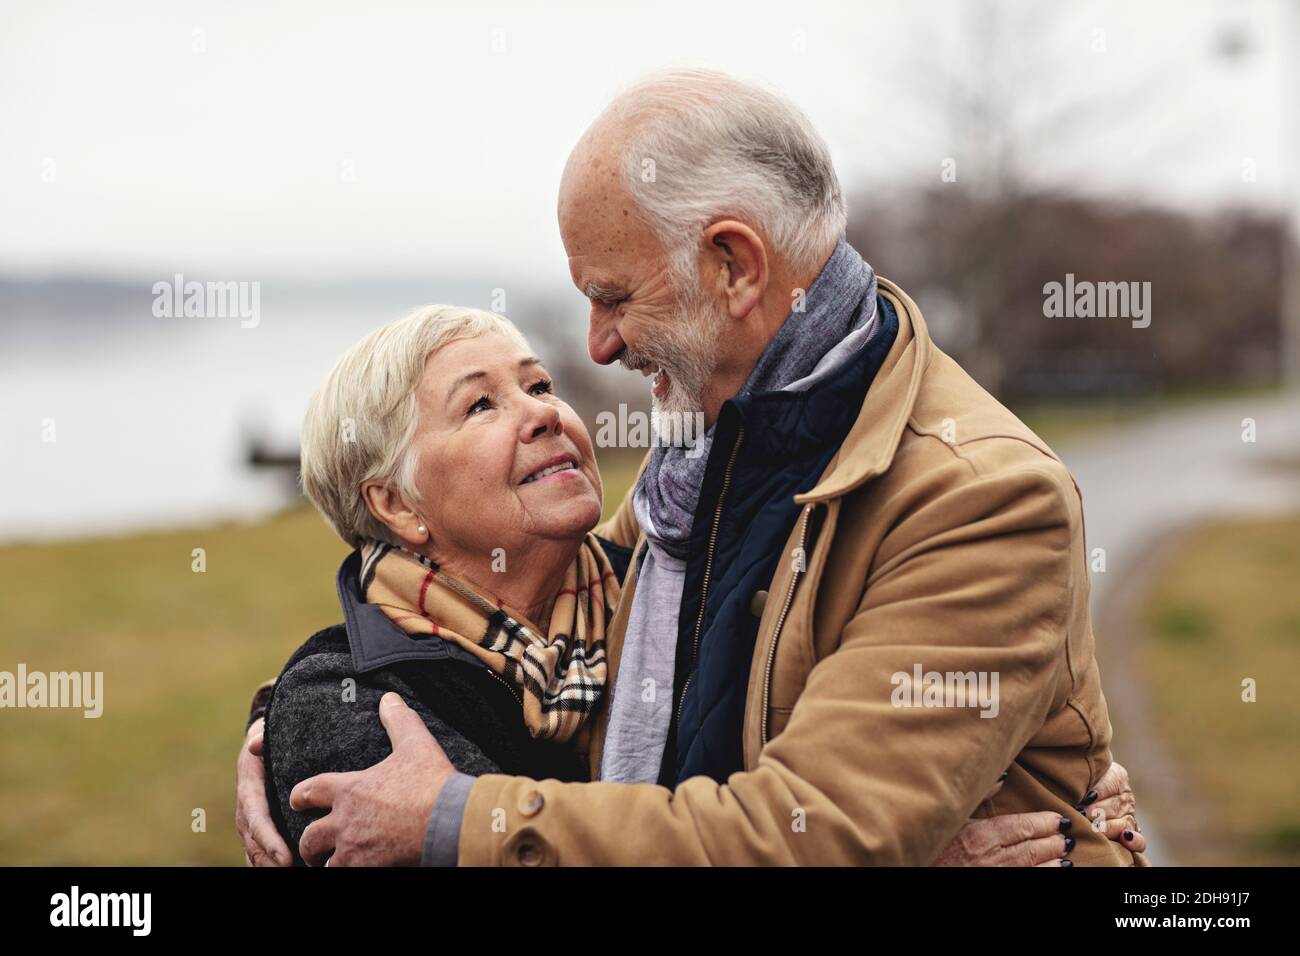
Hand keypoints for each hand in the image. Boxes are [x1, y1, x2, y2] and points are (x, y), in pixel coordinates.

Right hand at [235, 718, 291, 866]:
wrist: (259, 746)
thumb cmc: (268, 741)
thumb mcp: (265, 733)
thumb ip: (261, 738)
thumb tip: (255, 743)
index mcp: (249, 791)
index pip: (257, 822)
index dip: (270, 841)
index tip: (286, 858)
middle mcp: (246, 812)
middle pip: (256, 845)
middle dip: (273, 862)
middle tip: (294, 871)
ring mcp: (250, 825)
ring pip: (256, 854)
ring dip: (271, 866)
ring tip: (296, 873)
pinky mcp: (258, 831)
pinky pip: (260, 854)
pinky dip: (270, 865)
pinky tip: (290, 870)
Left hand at [291, 693, 455, 866]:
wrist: (447, 820)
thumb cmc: (431, 781)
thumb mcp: (416, 743)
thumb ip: (399, 720)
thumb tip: (389, 698)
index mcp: (350, 789)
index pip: (310, 790)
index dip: (300, 795)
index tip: (297, 800)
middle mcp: (345, 821)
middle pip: (310, 837)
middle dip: (308, 843)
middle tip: (310, 846)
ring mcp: (354, 848)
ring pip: (324, 863)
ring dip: (326, 863)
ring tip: (330, 864)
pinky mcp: (367, 867)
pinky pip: (343, 875)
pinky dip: (344, 872)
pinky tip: (354, 870)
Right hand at [931, 762, 1146, 865]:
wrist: (911, 866)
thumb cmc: (930, 843)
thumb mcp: (950, 815)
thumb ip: (978, 794)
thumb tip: (1003, 775)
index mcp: (981, 835)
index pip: (1022, 827)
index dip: (1043, 823)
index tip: (1059, 818)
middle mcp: (991, 857)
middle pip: (1031, 848)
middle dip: (1052, 841)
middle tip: (1068, 836)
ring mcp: (994, 874)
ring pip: (1032, 868)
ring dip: (1052, 861)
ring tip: (1066, 854)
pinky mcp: (994, 883)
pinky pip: (1026, 880)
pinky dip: (1043, 875)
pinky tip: (1054, 871)